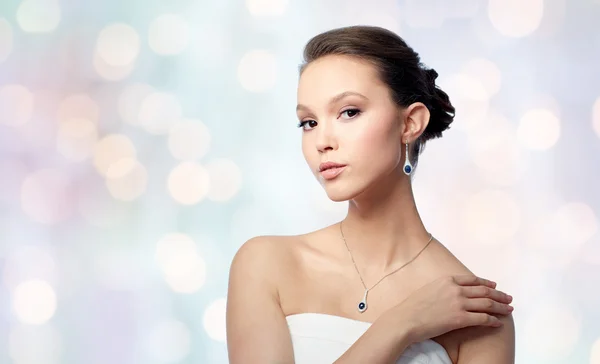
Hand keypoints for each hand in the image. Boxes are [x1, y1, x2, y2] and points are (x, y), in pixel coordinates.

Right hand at [387, 275, 512, 343]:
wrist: (405, 320)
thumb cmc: (411, 308)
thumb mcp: (427, 289)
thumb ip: (441, 288)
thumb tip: (447, 292)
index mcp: (447, 280)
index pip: (473, 279)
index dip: (486, 282)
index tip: (494, 285)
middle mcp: (455, 289)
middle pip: (484, 290)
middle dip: (499, 294)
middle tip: (509, 298)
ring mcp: (458, 303)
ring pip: (487, 303)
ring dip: (501, 306)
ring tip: (509, 309)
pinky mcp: (460, 318)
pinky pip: (483, 318)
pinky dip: (493, 320)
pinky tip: (499, 323)